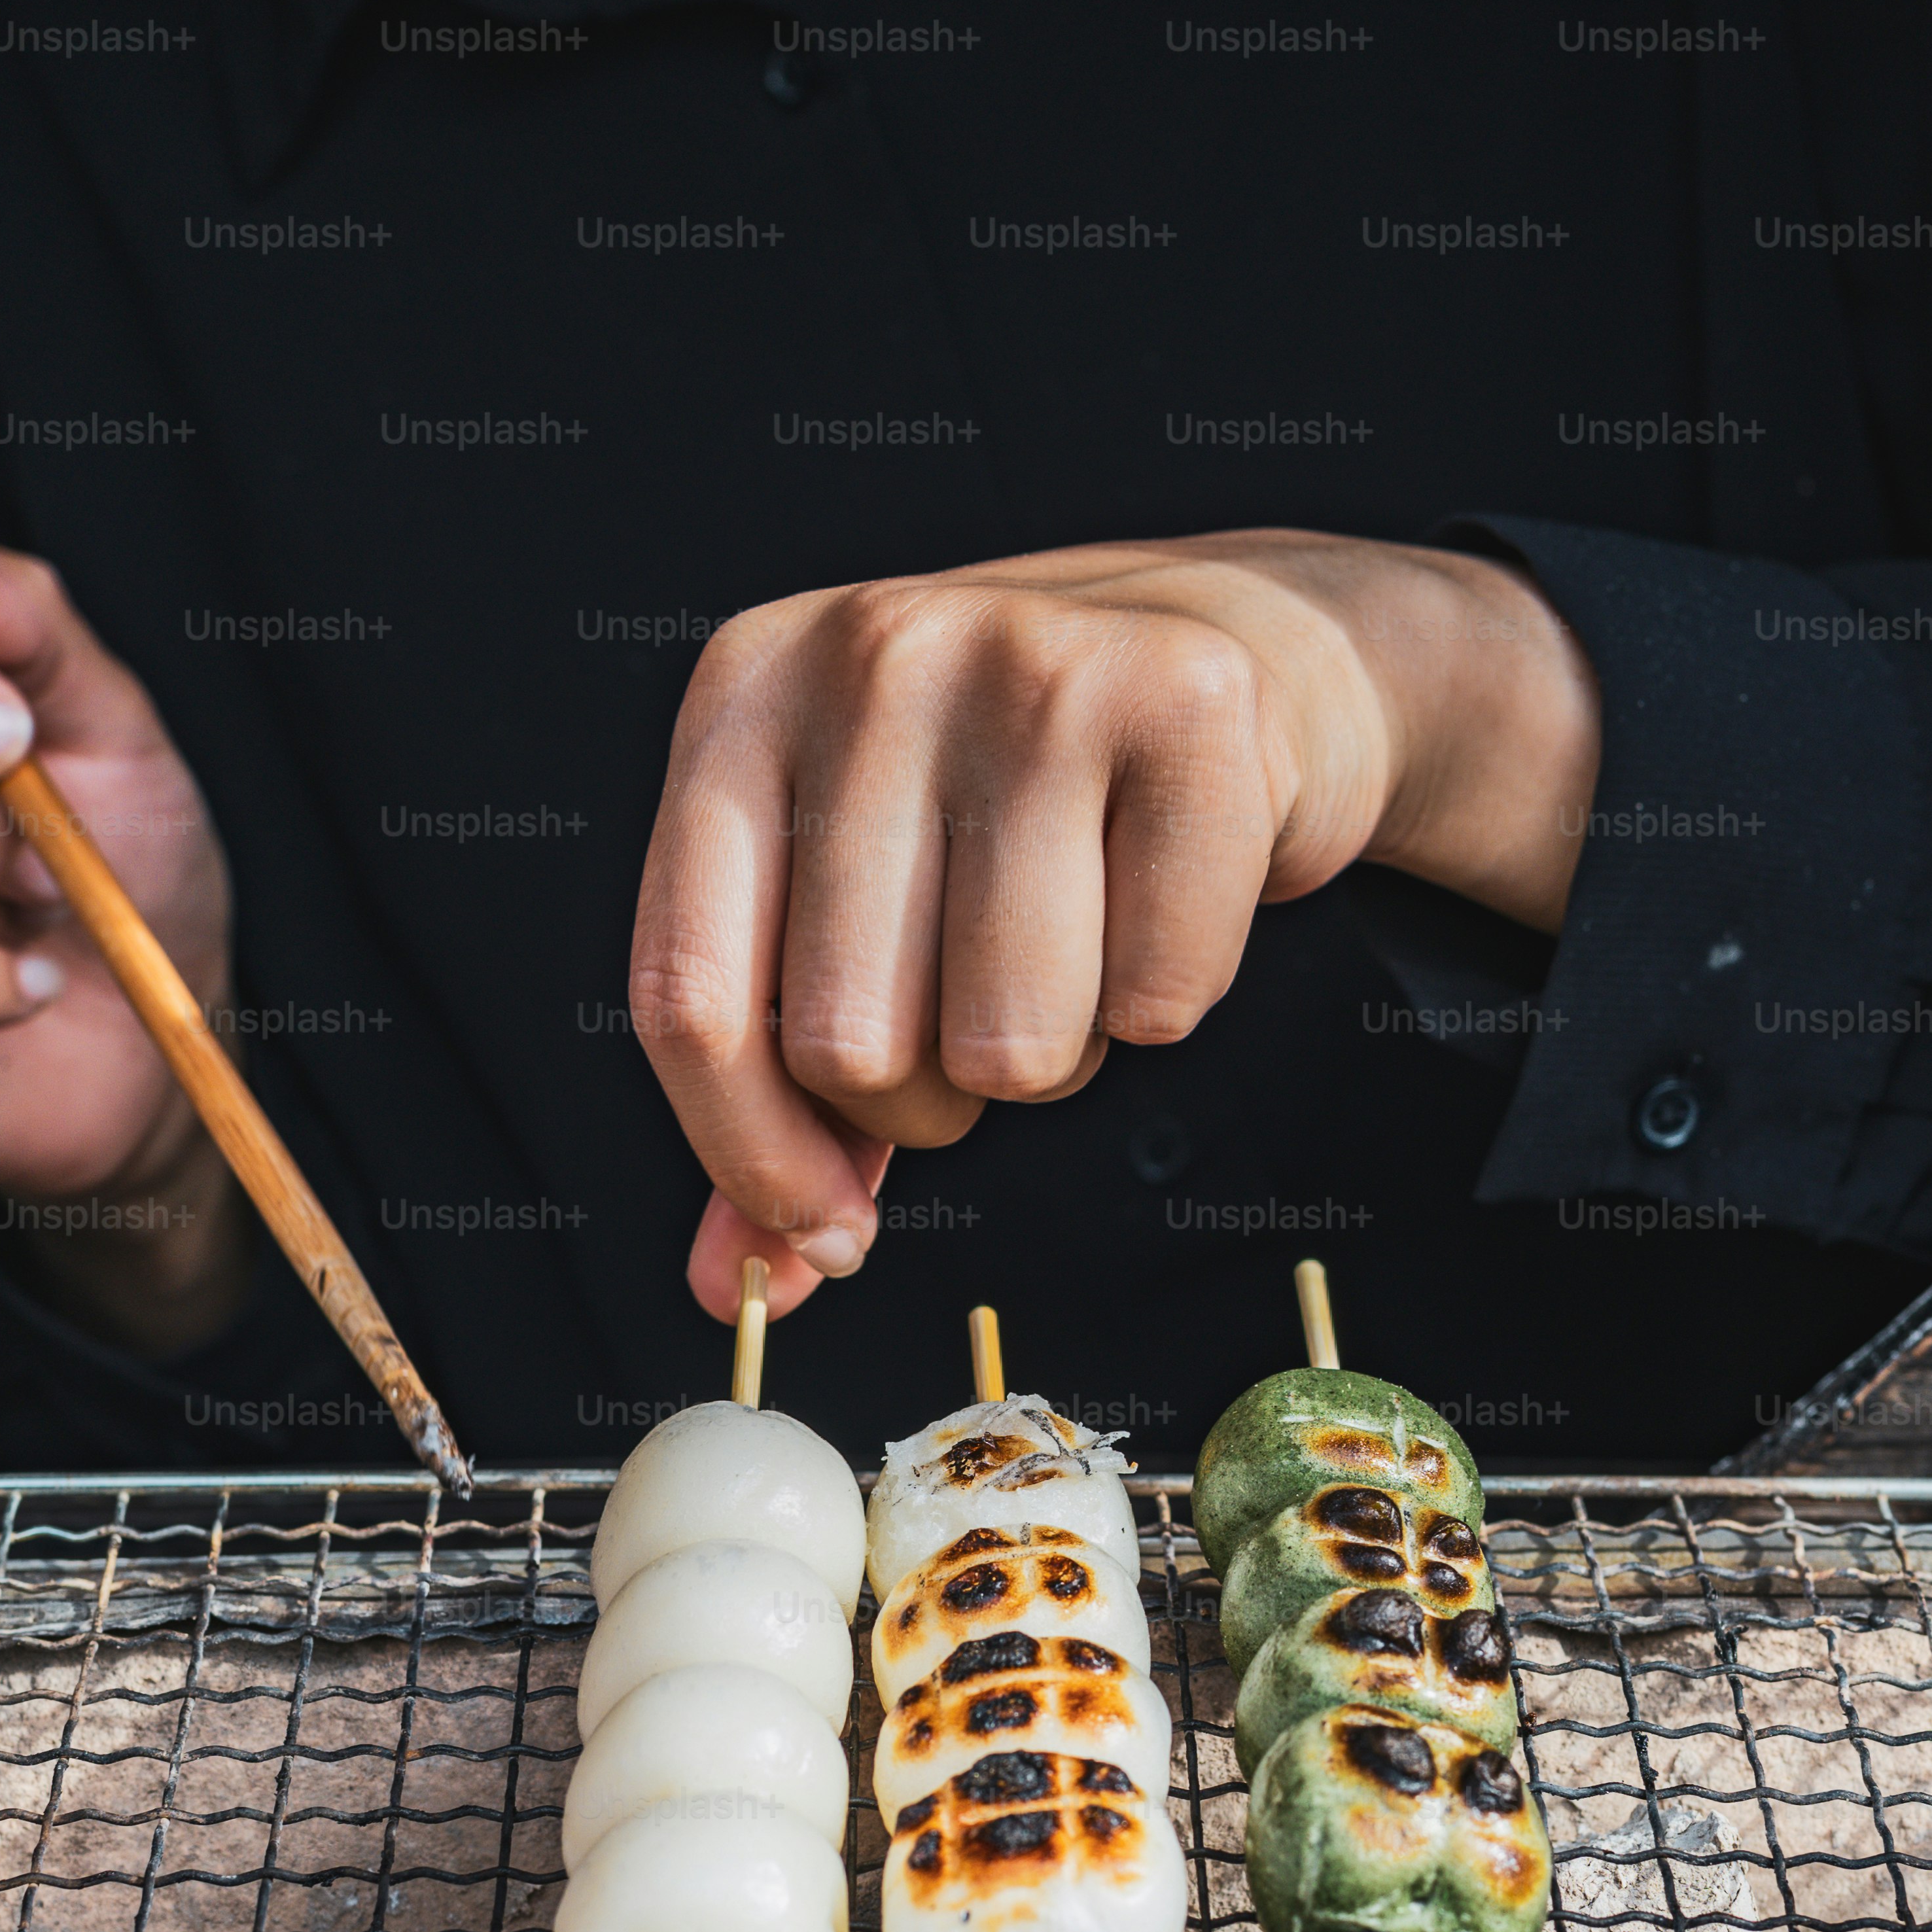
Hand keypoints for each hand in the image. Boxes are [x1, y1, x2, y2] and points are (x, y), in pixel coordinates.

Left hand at [631, 530, 1598, 1318]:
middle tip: (985, 1009)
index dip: (751, 1157)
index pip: (688, 999)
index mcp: (745, 700)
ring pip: (1007, 1045)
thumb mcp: (862, 905)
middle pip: (848, 1047)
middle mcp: (871, 659)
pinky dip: (1167, 1003)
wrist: (1243, 646)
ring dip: (1054, 1055)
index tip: (825, 1228)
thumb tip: (740, 1285)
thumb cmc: (1023, 800)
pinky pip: (1158, 1003)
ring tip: (1078, 946)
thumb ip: (780, 1091)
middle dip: (931, 1094)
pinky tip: (1163, 901)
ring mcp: (1034, 667)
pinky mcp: (1190, 707)